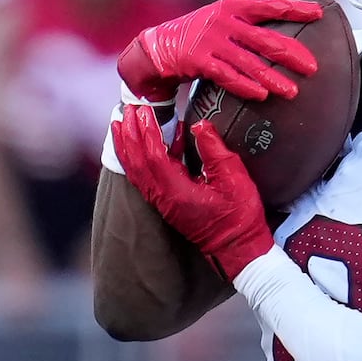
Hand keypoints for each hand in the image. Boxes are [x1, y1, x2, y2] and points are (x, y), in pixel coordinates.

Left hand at [113, 108, 271, 279]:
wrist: (239, 251)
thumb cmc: (240, 219)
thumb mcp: (234, 180)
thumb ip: (215, 150)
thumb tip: (200, 125)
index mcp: (177, 192)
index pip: (153, 155)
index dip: (148, 131)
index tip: (146, 110)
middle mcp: (163, 199)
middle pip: (137, 162)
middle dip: (130, 133)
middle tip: (129, 109)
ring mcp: (162, 204)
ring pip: (135, 171)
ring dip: (127, 145)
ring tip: (122, 123)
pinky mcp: (166, 206)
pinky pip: (143, 179)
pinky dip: (135, 159)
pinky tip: (136, 146)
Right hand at [117, 0, 322, 102]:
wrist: (160, 45)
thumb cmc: (199, 26)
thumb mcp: (225, 6)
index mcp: (234, 8)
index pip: (269, 6)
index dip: (295, 9)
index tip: (319, 13)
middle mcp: (226, 23)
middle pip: (265, 39)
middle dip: (290, 53)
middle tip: (313, 67)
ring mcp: (212, 42)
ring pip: (249, 62)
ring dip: (272, 78)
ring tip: (292, 92)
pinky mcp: (200, 62)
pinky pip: (227, 76)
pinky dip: (244, 85)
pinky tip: (262, 95)